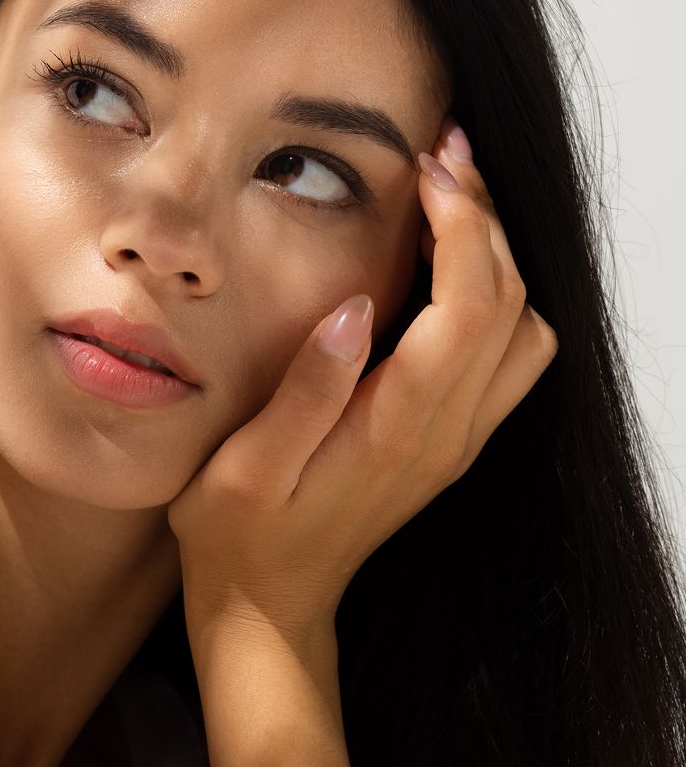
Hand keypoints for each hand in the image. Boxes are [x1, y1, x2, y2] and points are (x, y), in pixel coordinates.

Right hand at [166, 116, 559, 640]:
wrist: (269, 607)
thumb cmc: (240, 538)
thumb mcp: (246, 468)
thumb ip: (307, 391)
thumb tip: (357, 309)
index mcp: (398, 429)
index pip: (470, 306)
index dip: (462, 224)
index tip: (429, 168)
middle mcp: (445, 433)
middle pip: (510, 304)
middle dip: (484, 220)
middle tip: (439, 159)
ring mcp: (455, 442)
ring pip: (524, 332)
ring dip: (498, 260)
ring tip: (444, 207)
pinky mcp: (449, 444)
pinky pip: (507, 359)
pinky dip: (495, 299)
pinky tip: (445, 273)